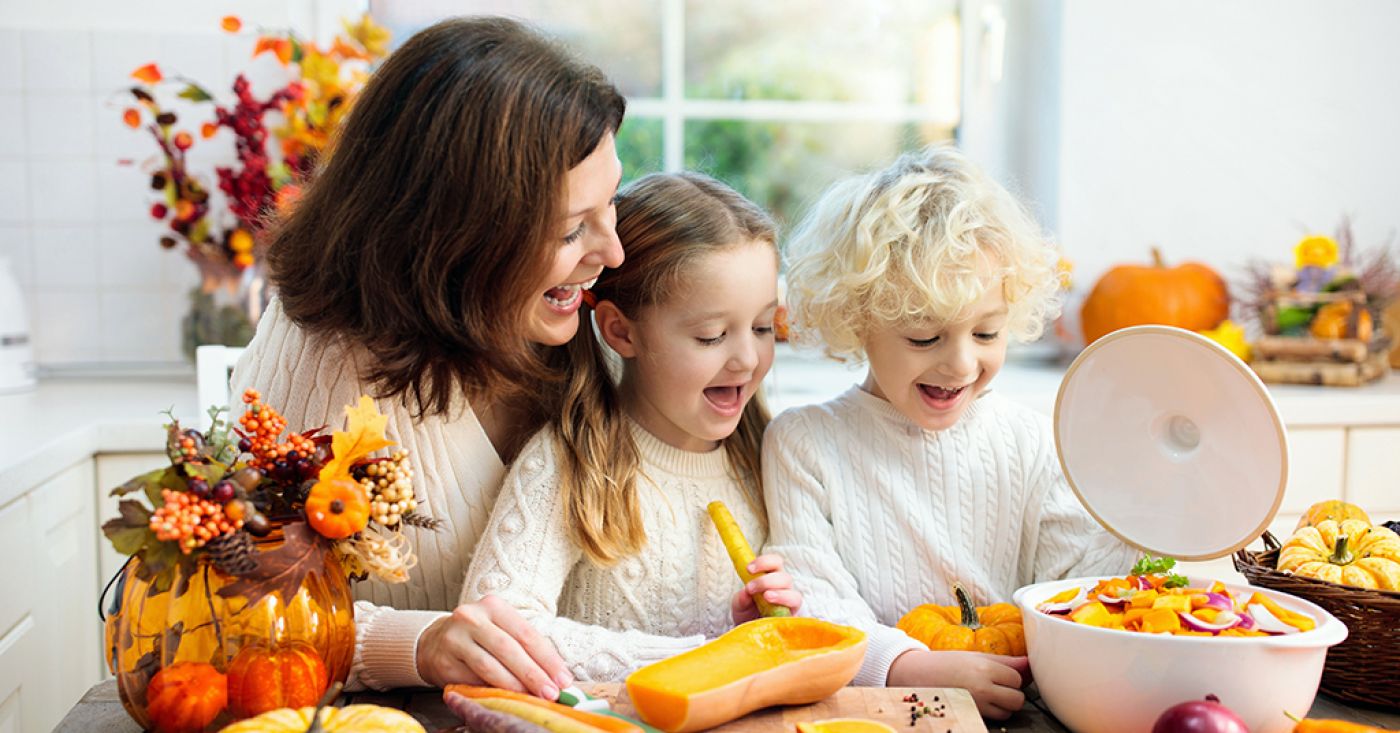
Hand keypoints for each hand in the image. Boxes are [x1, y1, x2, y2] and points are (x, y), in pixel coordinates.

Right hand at [416, 595, 571, 697]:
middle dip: (534, 674)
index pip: (527, 633)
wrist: (435, 642)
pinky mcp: (444, 662)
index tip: (563, 678)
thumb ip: (525, 647)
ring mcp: (455, 639)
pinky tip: (506, 698)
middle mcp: (472, 618)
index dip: (547, 658)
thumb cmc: (479, 637)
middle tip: (551, 692)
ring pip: (490, 666)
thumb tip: (556, 676)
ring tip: (532, 697)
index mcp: (494, 606)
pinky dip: (492, 691)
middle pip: (510, 649)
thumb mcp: (501, 630)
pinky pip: (472, 680)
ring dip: (515, 686)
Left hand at [730, 553, 802, 623]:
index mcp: (771, 577)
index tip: (749, 569)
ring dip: (779, 593)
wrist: (749, 635)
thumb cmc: (746, 614)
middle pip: (784, 577)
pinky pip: (796, 610)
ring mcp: (789, 603)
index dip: (764, 562)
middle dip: (767, 580)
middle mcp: (783, 588)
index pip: (775, 562)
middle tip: (750, 588)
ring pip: (794, 593)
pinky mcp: (792, 617)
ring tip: (766, 597)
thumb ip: (740, 599)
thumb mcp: (739, 605)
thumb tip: (745, 594)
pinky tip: (774, 610)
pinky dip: (786, 606)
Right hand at [887, 649, 1028, 719]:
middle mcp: (982, 688)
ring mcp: (976, 705)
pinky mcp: (970, 715)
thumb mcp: (975, 656)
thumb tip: (1029, 663)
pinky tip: (979, 703)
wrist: (916, 675)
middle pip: (1017, 699)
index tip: (1000, 674)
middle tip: (997, 687)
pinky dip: (991, 713)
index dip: (1011, 677)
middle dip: (1011, 694)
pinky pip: (993, 719)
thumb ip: (1005, 662)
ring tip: (987, 695)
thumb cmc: (946, 663)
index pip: (1017, 678)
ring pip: (1007, 713)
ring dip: (1003, 706)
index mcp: (984, 668)